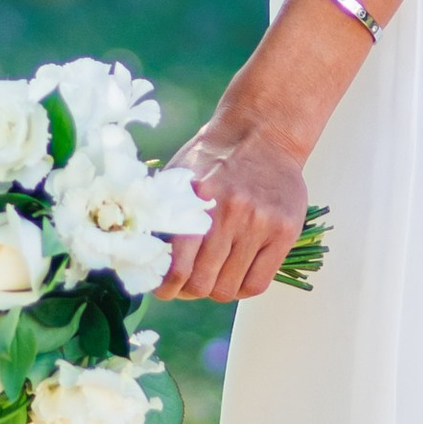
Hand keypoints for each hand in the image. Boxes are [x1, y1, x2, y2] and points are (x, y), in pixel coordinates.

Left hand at [161, 112, 311, 302]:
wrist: (262, 132)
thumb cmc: (213, 158)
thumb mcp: (178, 177)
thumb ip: (161, 215)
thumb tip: (138, 258)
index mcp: (196, 202)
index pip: (178, 270)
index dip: (168, 288)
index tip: (164, 289)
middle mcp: (230, 214)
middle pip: (203, 284)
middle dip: (190, 291)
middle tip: (187, 285)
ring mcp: (260, 224)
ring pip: (230, 288)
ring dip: (216, 290)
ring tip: (212, 277)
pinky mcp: (284, 231)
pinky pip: (258, 283)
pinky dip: (242, 288)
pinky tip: (235, 276)